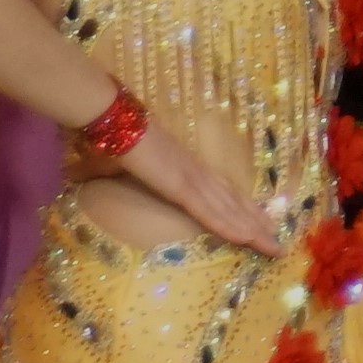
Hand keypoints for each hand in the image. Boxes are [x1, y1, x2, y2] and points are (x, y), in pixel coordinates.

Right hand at [102, 107, 278, 250]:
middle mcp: (195, 172)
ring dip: (253, 230)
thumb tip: (83, 178)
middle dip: (257, 222)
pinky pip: (209, 211)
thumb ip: (113, 173)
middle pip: (233, 202)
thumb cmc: (111, 136)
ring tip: (274, 247)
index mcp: (184, 166)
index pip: (220, 190)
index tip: (261, 220)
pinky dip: (229, 225)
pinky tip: (247, 238)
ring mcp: (190, 178)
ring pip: (229, 210)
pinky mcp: (181, 185)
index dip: (242, 206)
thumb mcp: (117, 162)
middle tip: (279, 241)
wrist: (109, 115)